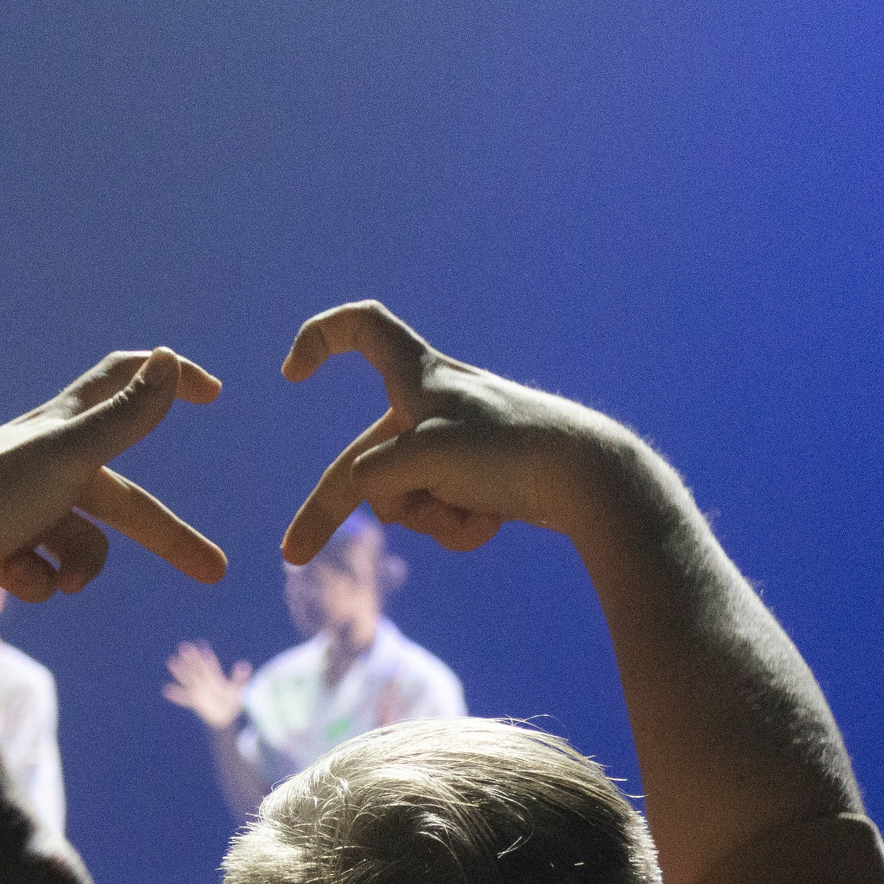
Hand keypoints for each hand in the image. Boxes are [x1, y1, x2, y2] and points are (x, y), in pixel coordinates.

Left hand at [0, 347, 226, 601]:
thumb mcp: (71, 452)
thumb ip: (126, 415)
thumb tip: (168, 360)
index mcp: (63, 427)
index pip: (121, 382)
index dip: (165, 380)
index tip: (212, 393)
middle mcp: (45, 464)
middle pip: (122, 502)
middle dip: (167, 537)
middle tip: (215, 571)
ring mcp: (23, 509)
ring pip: (82, 546)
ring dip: (80, 567)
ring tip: (62, 581)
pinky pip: (44, 573)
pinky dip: (37, 579)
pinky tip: (9, 574)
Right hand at [161, 641, 251, 730]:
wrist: (225, 718)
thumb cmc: (232, 702)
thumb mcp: (237, 690)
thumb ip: (239, 678)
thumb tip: (245, 664)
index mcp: (215, 678)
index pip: (210, 665)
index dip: (206, 656)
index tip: (201, 645)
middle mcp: (205, 683)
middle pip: (197, 668)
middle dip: (191, 658)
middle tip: (184, 646)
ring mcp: (199, 692)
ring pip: (188, 679)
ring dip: (180, 671)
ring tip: (172, 661)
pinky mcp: (195, 702)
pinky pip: (184, 698)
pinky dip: (176, 695)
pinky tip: (167, 690)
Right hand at [280, 300, 640, 561]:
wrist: (591, 482)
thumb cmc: (509, 452)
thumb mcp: (423, 457)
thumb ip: (374, 477)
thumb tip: (369, 497)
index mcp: (417, 376)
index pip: (362, 327)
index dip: (321, 338)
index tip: (293, 374)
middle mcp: (432, 405)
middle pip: (365, 460)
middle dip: (335, 509)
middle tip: (292, 556)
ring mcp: (454, 446)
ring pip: (403, 494)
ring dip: (430, 515)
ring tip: (473, 509)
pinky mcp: (479, 480)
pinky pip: (442, 512)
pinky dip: (460, 526)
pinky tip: (492, 522)